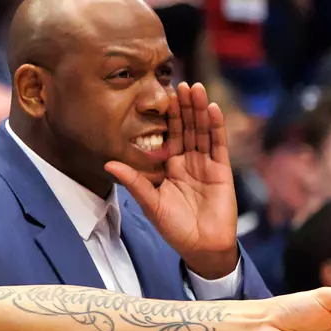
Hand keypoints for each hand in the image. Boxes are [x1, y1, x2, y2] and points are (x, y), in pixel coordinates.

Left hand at [106, 83, 238, 277]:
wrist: (201, 247)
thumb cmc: (174, 228)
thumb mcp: (150, 204)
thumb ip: (134, 182)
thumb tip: (108, 164)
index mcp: (169, 167)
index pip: (168, 136)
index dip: (167, 117)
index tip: (162, 96)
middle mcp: (188, 162)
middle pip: (187, 128)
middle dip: (184, 107)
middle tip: (180, 83)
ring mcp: (206, 165)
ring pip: (203, 132)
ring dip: (200, 111)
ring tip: (196, 88)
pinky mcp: (222, 171)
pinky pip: (218, 146)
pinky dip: (216, 128)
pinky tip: (213, 110)